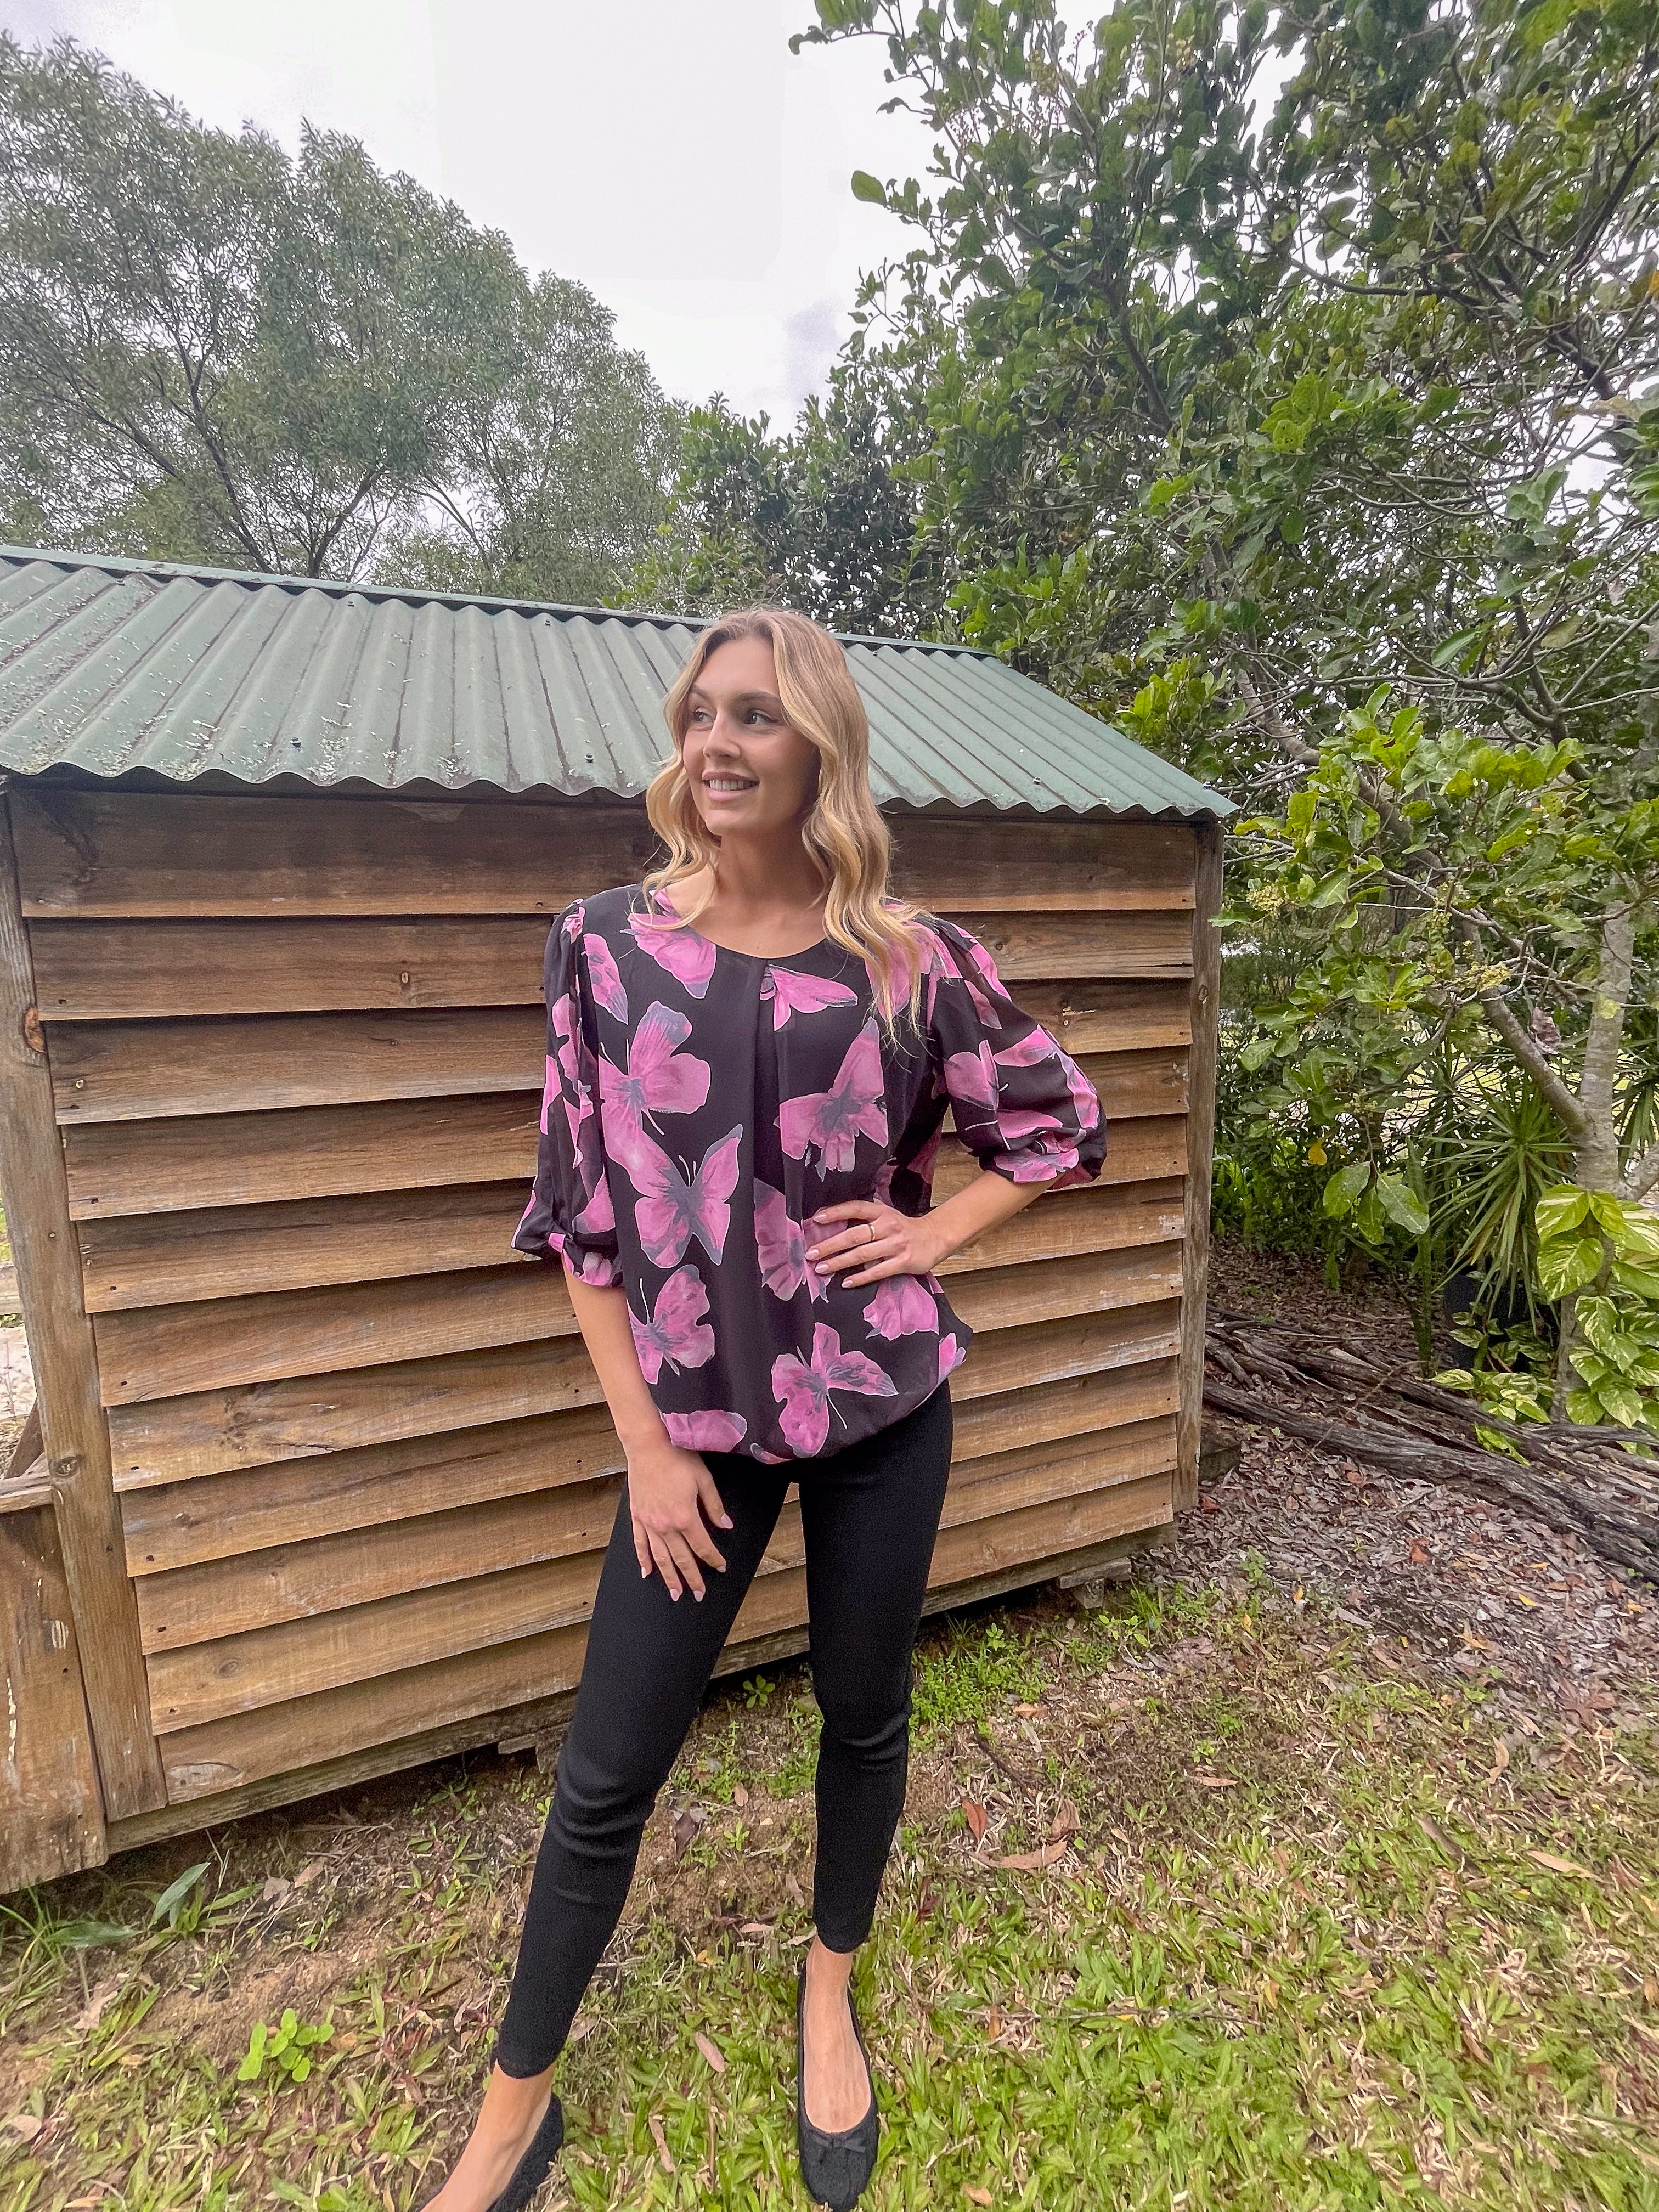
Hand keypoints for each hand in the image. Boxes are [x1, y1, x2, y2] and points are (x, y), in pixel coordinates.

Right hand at [626, 1440, 732, 1601]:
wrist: (648, 1445)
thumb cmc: (677, 1457)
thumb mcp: (704, 1479)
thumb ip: (715, 1506)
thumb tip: (726, 1526)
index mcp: (685, 1517)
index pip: (703, 1546)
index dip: (713, 1559)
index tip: (721, 1567)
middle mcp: (666, 1525)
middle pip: (681, 1559)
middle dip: (692, 1579)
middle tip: (699, 1594)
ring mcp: (649, 1523)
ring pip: (660, 1557)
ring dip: (669, 1578)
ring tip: (675, 1594)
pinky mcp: (637, 1517)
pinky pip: (639, 1544)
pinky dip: (643, 1560)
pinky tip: (647, 1573)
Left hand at [805, 1200, 948, 1288]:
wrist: (934, 1238)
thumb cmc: (903, 1228)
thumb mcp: (886, 1215)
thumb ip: (865, 1217)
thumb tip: (832, 1219)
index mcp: (882, 1212)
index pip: (855, 1208)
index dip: (836, 1212)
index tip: (816, 1219)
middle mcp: (888, 1226)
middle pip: (854, 1235)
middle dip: (830, 1245)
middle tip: (811, 1253)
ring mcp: (896, 1245)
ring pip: (863, 1254)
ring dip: (840, 1262)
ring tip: (822, 1268)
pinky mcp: (903, 1262)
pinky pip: (878, 1271)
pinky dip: (861, 1278)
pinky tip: (846, 1283)